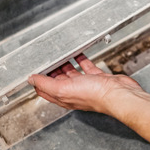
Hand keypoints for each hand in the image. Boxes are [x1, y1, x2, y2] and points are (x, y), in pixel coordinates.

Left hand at [27, 54, 143, 114]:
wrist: (118, 94)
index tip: (34, 69)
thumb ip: (46, 83)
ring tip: (59, 54)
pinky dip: (81, 59)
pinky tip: (78, 53)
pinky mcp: (97, 78)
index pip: (45, 89)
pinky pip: (86, 67)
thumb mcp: (63, 88)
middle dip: (51, 69)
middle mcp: (73, 92)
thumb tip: (31, 80)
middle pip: (57, 80)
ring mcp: (86, 85)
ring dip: (65, 63)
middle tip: (46, 58)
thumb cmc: (95, 95)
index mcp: (63, 97)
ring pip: (71, 73)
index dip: (38, 80)